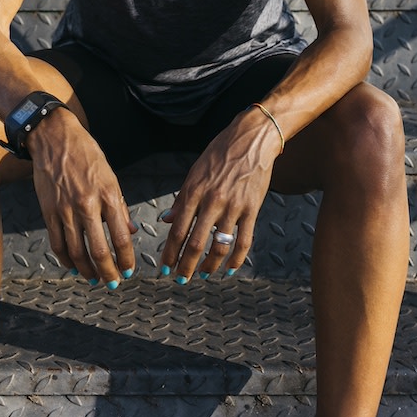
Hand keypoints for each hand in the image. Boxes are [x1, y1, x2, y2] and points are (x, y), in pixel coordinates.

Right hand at [30, 111, 136, 285]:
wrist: (54, 137)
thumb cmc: (86, 154)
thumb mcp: (110, 176)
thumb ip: (120, 207)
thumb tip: (131, 232)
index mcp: (108, 195)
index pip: (121, 237)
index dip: (125, 258)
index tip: (128, 270)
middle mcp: (87, 204)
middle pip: (99, 250)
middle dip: (108, 272)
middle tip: (112, 282)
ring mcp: (65, 209)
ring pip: (76, 251)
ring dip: (86, 270)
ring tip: (93, 278)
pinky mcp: (48, 211)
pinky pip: (57, 243)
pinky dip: (65, 258)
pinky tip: (72, 265)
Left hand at [160, 107, 279, 280]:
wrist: (252, 139)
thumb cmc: (220, 153)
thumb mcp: (195, 172)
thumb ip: (182, 199)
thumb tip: (167, 220)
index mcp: (194, 191)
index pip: (177, 229)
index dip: (170, 252)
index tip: (165, 266)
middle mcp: (212, 201)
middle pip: (196, 243)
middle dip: (185, 265)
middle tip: (180, 278)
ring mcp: (234, 207)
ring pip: (219, 247)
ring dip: (209, 266)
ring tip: (203, 274)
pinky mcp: (252, 209)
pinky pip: (244, 241)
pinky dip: (236, 260)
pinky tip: (229, 269)